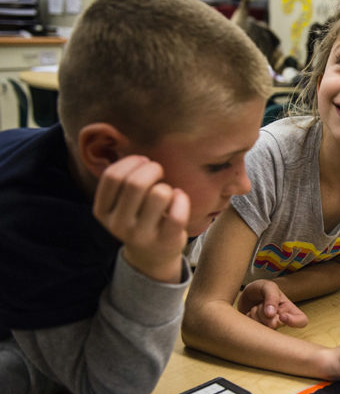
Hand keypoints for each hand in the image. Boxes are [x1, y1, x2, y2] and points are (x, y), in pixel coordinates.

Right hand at [93, 155, 188, 282]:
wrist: (152, 255)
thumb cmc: (139, 217)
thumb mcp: (120, 203)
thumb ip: (121, 180)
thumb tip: (121, 138)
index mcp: (102, 211)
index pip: (112, 176)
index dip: (131, 162)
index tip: (143, 161)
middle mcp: (118, 225)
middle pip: (136, 183)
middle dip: (153, 169)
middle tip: (159, 171)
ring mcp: (141, 235)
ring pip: (159, 194)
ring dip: (167, 186)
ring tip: (167, 191)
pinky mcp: (165, 241)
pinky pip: (178, 212)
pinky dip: (182, 199)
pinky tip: (179, 198)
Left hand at [237, 279, 308, 328]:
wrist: (245, 295)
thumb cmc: (261, 290)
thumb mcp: (268, 286)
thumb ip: (272, 296)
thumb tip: (271, 314)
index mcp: (290, 309)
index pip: (301, 321)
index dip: (294, 321)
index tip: (282, 315)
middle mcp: (281, 321)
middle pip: (276, 324)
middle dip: (264, 313)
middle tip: (260, 304)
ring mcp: (269, 328)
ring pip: (263, 327)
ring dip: (255, 314)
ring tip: (256, 307)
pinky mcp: (258, 332)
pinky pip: (253, 329)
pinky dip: (249, 318)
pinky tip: (251, 313)